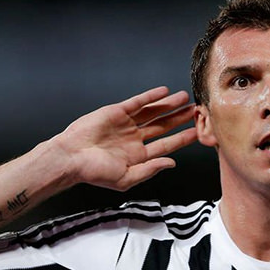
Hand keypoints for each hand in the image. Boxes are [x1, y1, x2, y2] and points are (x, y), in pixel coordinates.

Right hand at [53, 86, 197, 190]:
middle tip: (196, 111)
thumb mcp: (126, 178)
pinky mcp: (116, 112)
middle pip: (163, 126)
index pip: (166, 145)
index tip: (198, 132)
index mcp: (138, 155)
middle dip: (180, 119)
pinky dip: (151, 97)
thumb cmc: (94, 172)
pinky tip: (164, 91)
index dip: (182, 139)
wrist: (71, 158)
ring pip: (153, 112)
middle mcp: (134, 138)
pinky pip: (137, 102)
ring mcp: (126, 124)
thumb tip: (171, 163)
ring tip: (185, 98)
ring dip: (169, 105)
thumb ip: (150, 169)